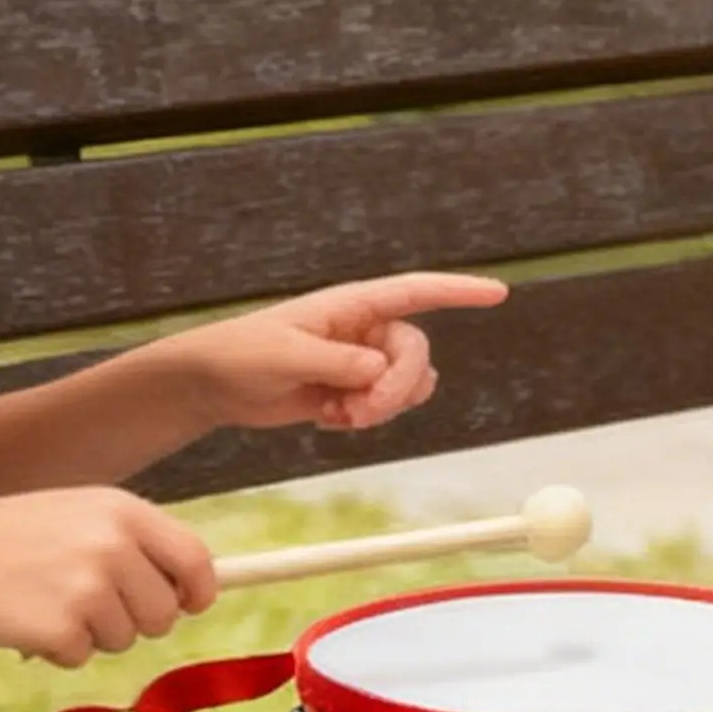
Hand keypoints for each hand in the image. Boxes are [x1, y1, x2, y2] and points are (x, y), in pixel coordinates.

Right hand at [0, 487, 216, 666]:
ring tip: (52, 600)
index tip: (194, 603)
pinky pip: (85, 657)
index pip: (195, 557)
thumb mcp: (83, 516)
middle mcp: (113, 546)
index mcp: (124, 511)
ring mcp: (89, 589)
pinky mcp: (63, 630)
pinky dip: (61, 650)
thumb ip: (138, 544)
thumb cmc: (18, 538)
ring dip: (96, 633)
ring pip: (127, 639)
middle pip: (165, 613)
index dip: (201, 588)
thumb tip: (198, 589)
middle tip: (93, 601)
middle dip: (139, 619)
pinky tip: (30, 619)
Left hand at [170, 271, 507, 431]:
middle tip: (364, 413)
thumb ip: (337, 361)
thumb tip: (379, 369)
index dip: (458, 291)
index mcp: (351, 305)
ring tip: (340, 415)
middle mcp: (364, 330)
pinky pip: (385, 408)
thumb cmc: (242, 353)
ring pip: (407, 385)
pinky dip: (365, 420)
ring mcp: (360, 361)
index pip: (415, 292)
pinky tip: (329, 419)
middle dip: (398, 388)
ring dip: (383, 408)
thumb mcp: (287, 355)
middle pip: (416, 354)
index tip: (498, 292)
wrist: (214, 384)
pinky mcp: (352, 390)